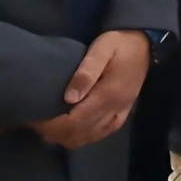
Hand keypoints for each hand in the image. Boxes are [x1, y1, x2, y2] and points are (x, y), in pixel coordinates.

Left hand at [29, 30, 151, 148]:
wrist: (146, 43)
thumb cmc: (119, 43)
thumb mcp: (101, 49)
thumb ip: (86, 72)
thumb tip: (69, 98)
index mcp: (107, 95)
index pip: (74, 122)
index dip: (52, 126)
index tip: (35, 120)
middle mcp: (114, 109)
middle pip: (79, 133)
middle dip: (55, 133)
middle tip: (36, 124)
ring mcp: (120, 112)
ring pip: (90, 137)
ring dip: (68, 137)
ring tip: (49, 128)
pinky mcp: (124, 112)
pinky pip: (103, 133)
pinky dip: (85, 136)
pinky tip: (74, 131)